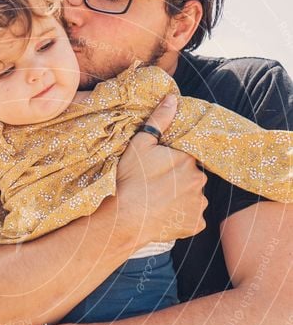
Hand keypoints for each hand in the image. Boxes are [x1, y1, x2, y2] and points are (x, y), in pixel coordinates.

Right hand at [116, 95, 207, 245]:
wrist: (124, 218)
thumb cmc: (130, 179)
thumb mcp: (140, 144)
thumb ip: (159, 121)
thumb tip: (172, 99)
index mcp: (189, 159)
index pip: (186, 158)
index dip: (171, 163)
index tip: (157, 171)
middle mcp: (200, 181)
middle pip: (192, 178)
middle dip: (179, 181)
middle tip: (155, 188)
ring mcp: (199, 205)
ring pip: (194, 199)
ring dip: (182, 200)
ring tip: (159, 204)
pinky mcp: (195, 225)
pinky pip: (192, 219)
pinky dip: (182, 219)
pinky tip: (165, 217)